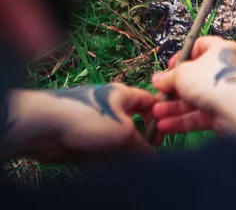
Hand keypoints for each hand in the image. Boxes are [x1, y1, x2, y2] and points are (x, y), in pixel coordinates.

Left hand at [5, 85, 154, 163]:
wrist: (45, 127)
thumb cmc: (90, 118)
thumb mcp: (123, 132)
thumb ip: (141, 145)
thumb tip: (154, 157)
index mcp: (124, 95)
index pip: (150, 102)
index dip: (160, 116)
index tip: (163, 136)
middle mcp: (112, 107)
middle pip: (135, 125)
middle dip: (140, 143)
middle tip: (144, 158)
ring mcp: (97, 124)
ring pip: (119, 142)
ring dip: (123, 155)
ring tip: (124, 166)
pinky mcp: (83, 140)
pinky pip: (103, 152)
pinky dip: (106, 161)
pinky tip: (105, 167)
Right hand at [152, 36, 235, 135]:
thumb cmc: (210, 80)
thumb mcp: (183, 74)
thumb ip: (169, 77)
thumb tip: (157, 80)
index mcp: (219, 50)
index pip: (200, 46)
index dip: (182, 56)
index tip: (168, 68)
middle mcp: (224, 69)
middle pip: (194, 77)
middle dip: (173, 89)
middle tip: (157, 95)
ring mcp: (224, 92)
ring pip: (195, 98)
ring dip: (173, 107)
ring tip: (155, 114)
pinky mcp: (223, 112)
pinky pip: (199, 115)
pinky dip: (182, 120)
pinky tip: (164, 126)